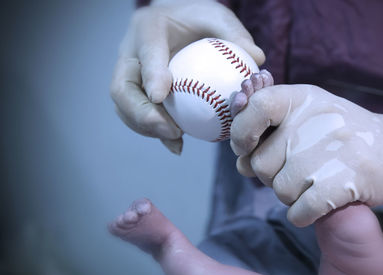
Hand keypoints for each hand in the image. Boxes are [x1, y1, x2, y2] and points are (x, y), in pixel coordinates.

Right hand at [110, 0, 264, 153]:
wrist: (178, 22)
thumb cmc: (199, 19)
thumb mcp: (218, 17)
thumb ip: (234, 34)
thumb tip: (257, 58)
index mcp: (148, 28)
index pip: (147, 52)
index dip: (151, 74)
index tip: (162, 96)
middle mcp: (130, 53)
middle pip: (122, 87)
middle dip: (142, 113)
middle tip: (171, 130)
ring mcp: (129, 74)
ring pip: (124, 106)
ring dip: (146, 127)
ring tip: (175, 138)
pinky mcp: (135, 92)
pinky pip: (137, 116)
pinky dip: (154, 132)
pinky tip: (177, 144)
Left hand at [230, 84, 382, 226]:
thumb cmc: (342, 136)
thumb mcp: (308, 114)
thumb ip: (269, 128)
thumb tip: (240, 161)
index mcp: (302, 98)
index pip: (255, 107)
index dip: (241, 133)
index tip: (247, 148)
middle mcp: (314, 119)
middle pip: (260, 163)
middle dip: (271, 176)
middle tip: (298, 170)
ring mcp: (331, 150)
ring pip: (279, 190)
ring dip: (291, 196)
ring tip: (316, 182)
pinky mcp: (346, 180)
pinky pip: (299, 211)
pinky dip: (304, 215)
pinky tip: (320, 204)